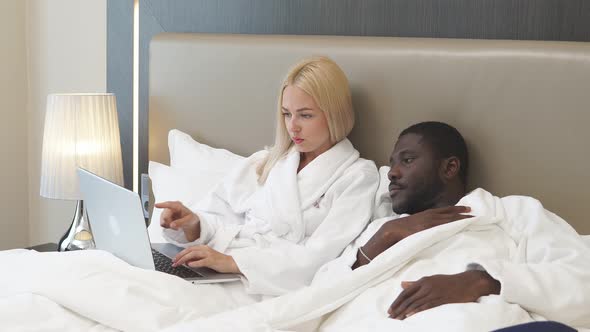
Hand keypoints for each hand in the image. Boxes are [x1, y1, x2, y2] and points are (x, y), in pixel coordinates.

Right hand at [155, 201, 200, 240]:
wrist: (190, 222)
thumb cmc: (190, 218)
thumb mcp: (189, 220)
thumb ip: (180, 222)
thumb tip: (172, 225)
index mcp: (178, 205)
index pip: (169, 205)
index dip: (162, 205)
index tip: (156, 205)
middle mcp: (171, 208)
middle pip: (165, 216)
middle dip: (170, 223)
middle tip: (176, 227)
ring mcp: (167, 212)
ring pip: (163, 221)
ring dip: (169, 225)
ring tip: (176, 227)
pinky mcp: (165, 218)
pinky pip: (162, 224)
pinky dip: (167, 226)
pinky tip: (173, 226)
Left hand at [172, 245, 239, 273]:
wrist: (231, 263)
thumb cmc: (218, 262)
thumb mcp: (206, 258)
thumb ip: (197, 259)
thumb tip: (186, 261)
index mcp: (203, 248)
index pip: (189, 249)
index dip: (180, 253)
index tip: (174, 259)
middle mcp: (205, 249)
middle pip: (189, 251)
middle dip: (180, 256)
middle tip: (173, 262)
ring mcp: (209, 254)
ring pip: (193, 254)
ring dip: (184, 259)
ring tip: (178, 264)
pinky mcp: (212, 260)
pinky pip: (202, 261)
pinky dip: (195, 263)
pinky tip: (189, 265)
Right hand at [353, 206, 471, 268]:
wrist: (393, 230)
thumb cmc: (402, 229)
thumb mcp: (414, 224)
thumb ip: (422, 225)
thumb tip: (427, 229)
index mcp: (427, 214)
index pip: (445, 210)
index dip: (456, 209)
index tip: (466, 208)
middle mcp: (430, 216)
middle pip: (450, 213)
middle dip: (462, 212)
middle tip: (474, 212)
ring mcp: (430, 222)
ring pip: (450, 218)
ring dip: (462, 218)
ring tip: (473, 218)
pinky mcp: (429, 228)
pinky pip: (445, 225)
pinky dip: (454, 223)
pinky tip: (462, 224)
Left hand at [388, 270, 500, 319]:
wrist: (468, 282)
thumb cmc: (449, 282)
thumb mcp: (431, 280)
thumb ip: (416, 284)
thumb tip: (402, 285)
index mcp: (423, 281)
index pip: (405, 292)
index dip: (396, 301)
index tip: (390, 310)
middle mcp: (426, 286)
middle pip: (409, 299)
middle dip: (398, 309)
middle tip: (390, 318)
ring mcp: (434, 292)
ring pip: (416, 303)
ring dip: (405, 312)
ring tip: (397, 320)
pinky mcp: (442, 299)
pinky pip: (427, 305)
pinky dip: (418, 310)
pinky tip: (410, 315)